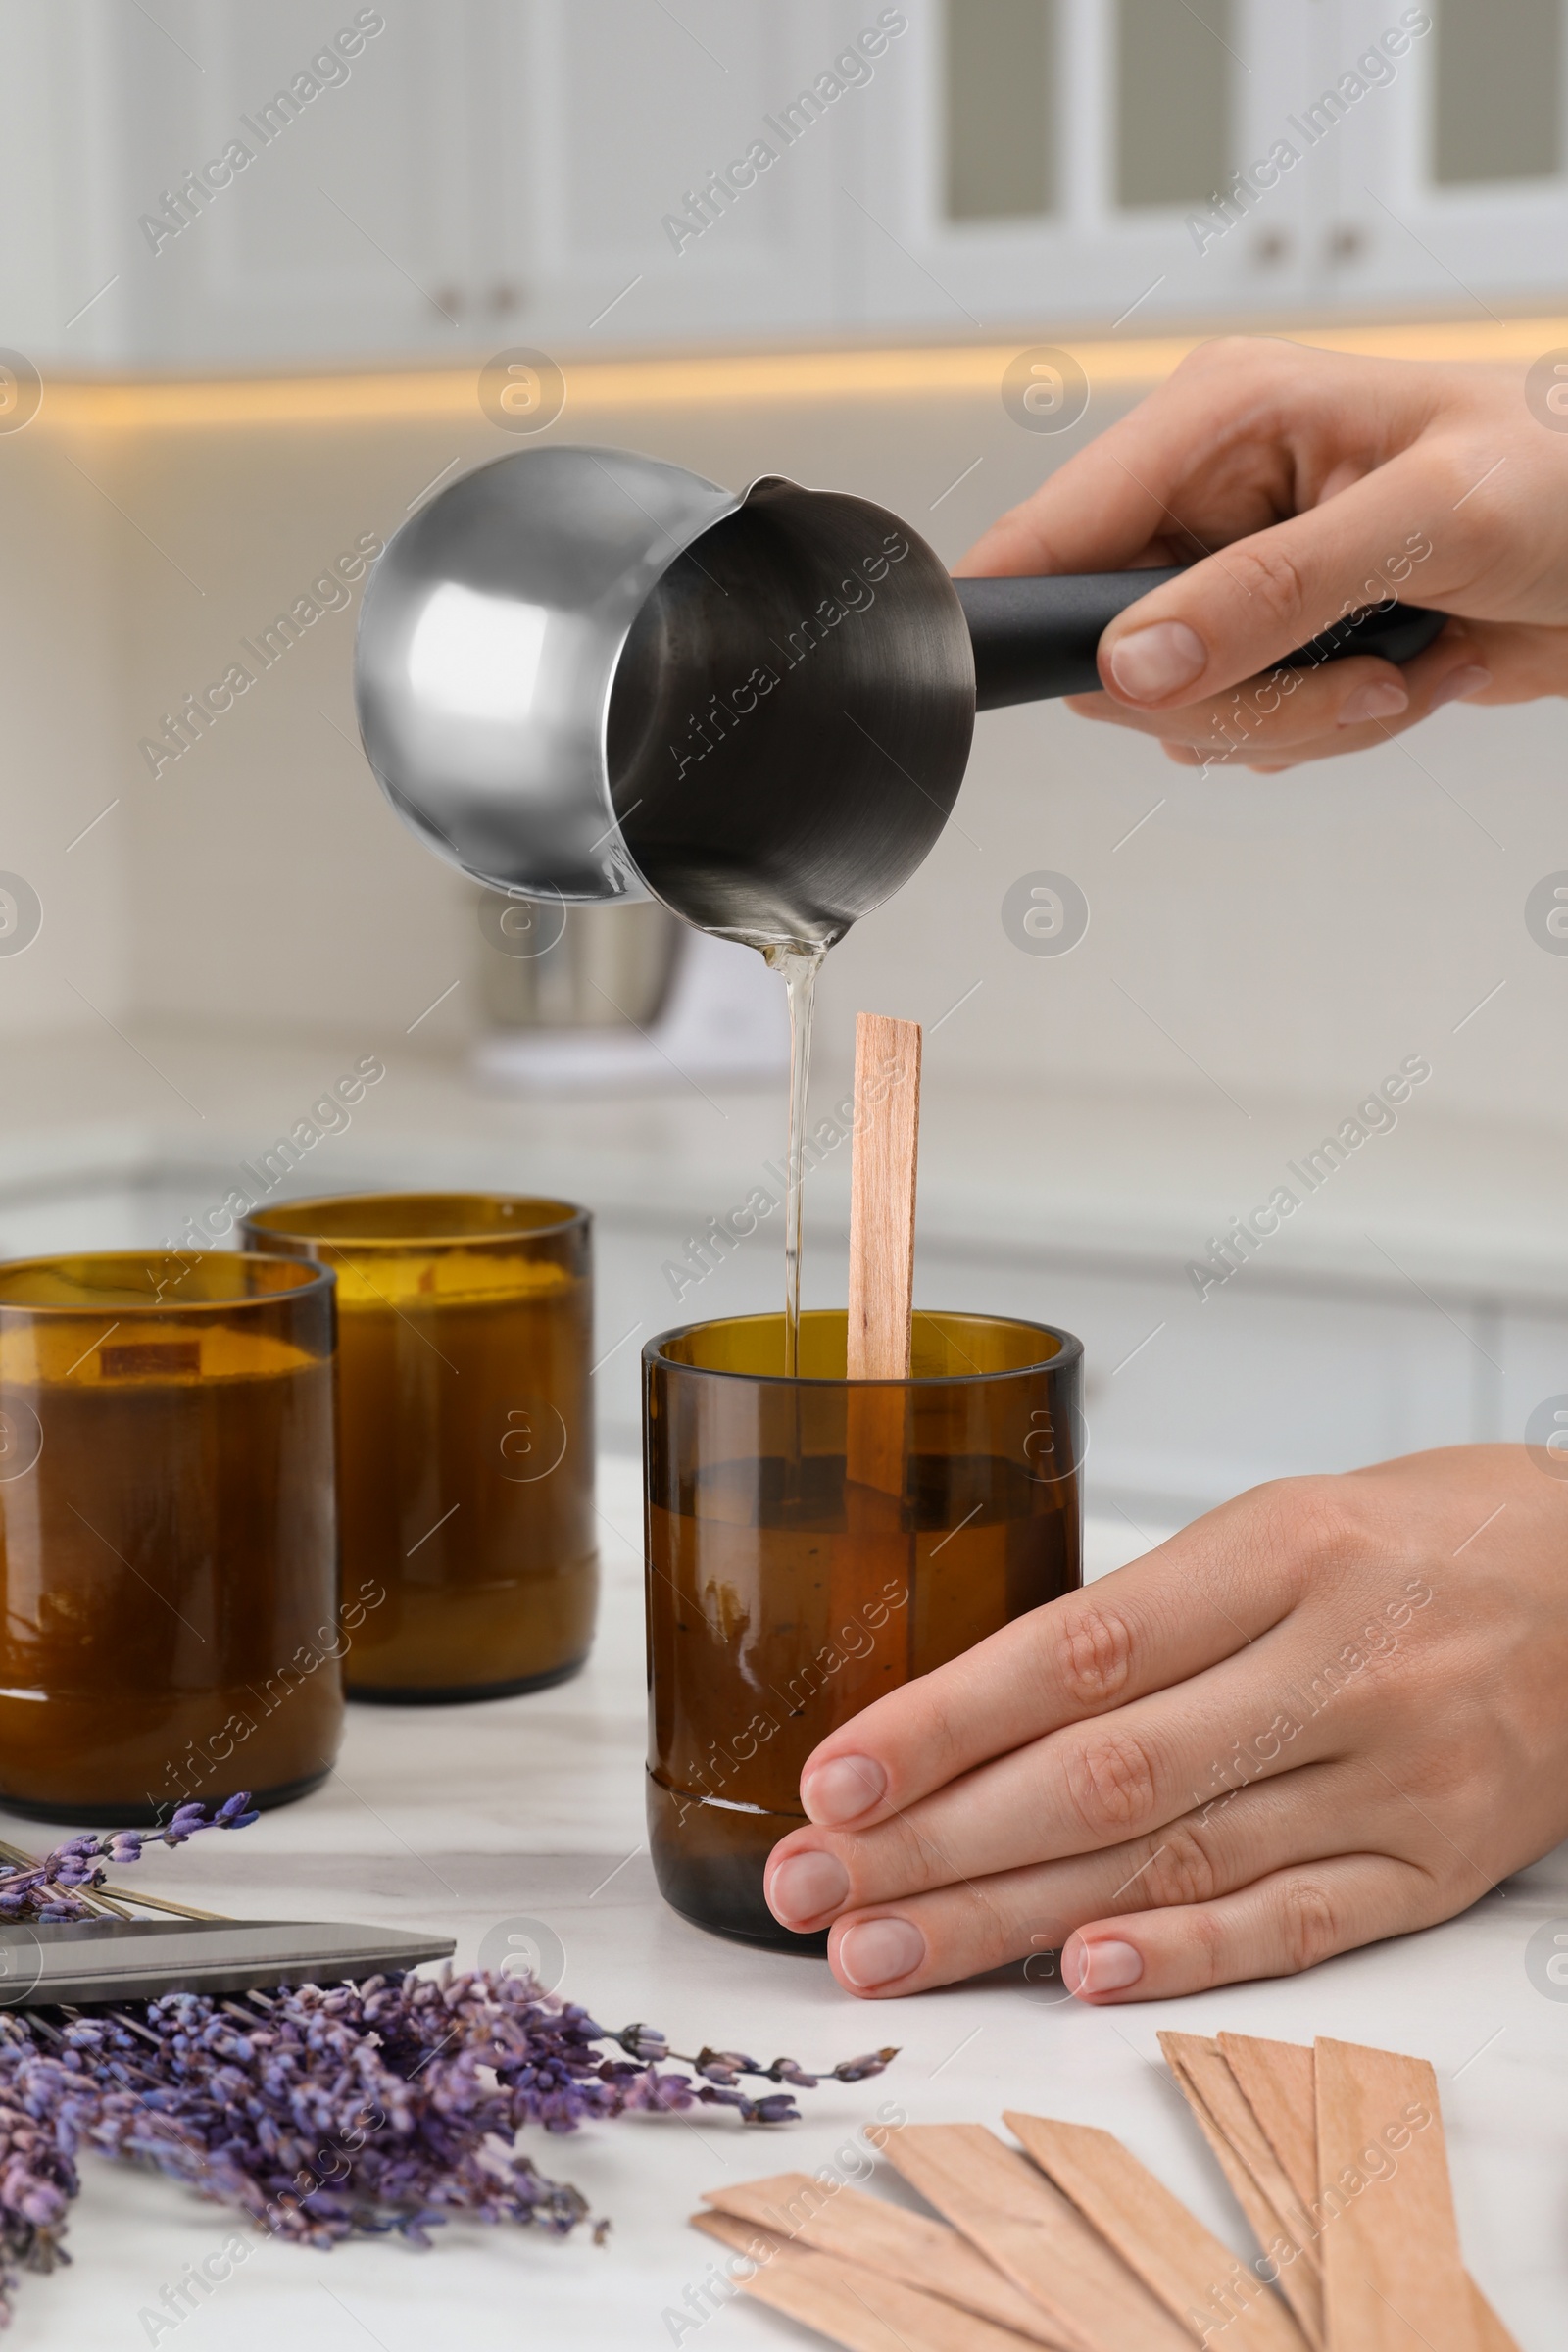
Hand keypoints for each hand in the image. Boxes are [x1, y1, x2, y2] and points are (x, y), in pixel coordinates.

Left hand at [762, 1446, 1567, 2001]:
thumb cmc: (1421, 1539)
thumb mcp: (1282, 1524)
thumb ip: (1150, 1617)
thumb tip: (977, 1712)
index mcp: (1284, 1553)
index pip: (1082, 1650)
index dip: (947, 1722)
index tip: (838, 1774)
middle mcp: (1338, 1668)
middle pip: (1105, 1775)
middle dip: (938, 1840)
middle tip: (814, 1886)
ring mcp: (1394, 1778)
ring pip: (1175, 1862)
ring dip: (1012, 1918)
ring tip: (886, 1949)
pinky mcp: (1434, 1867)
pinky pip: (1292, 1926)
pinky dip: (1178, 1956)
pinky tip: (1071, 1974)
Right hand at [957, 340, 1567, 769]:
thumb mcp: (1423, 521)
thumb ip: (1268, 592)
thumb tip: (1133, 660)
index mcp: (1219, 417)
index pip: (1055, 527)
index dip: (1047, 619)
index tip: (1119, 682)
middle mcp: (1213, 496)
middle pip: (1111, 652)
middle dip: (1234, 693)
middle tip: (1345, 670)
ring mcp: (1240, 576)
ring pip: (1179, 711)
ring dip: (1298, 718)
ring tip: (1398, 662)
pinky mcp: (1276, 639)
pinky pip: (1243, 731)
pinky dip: (1326, 730)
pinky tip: (1401, 673)